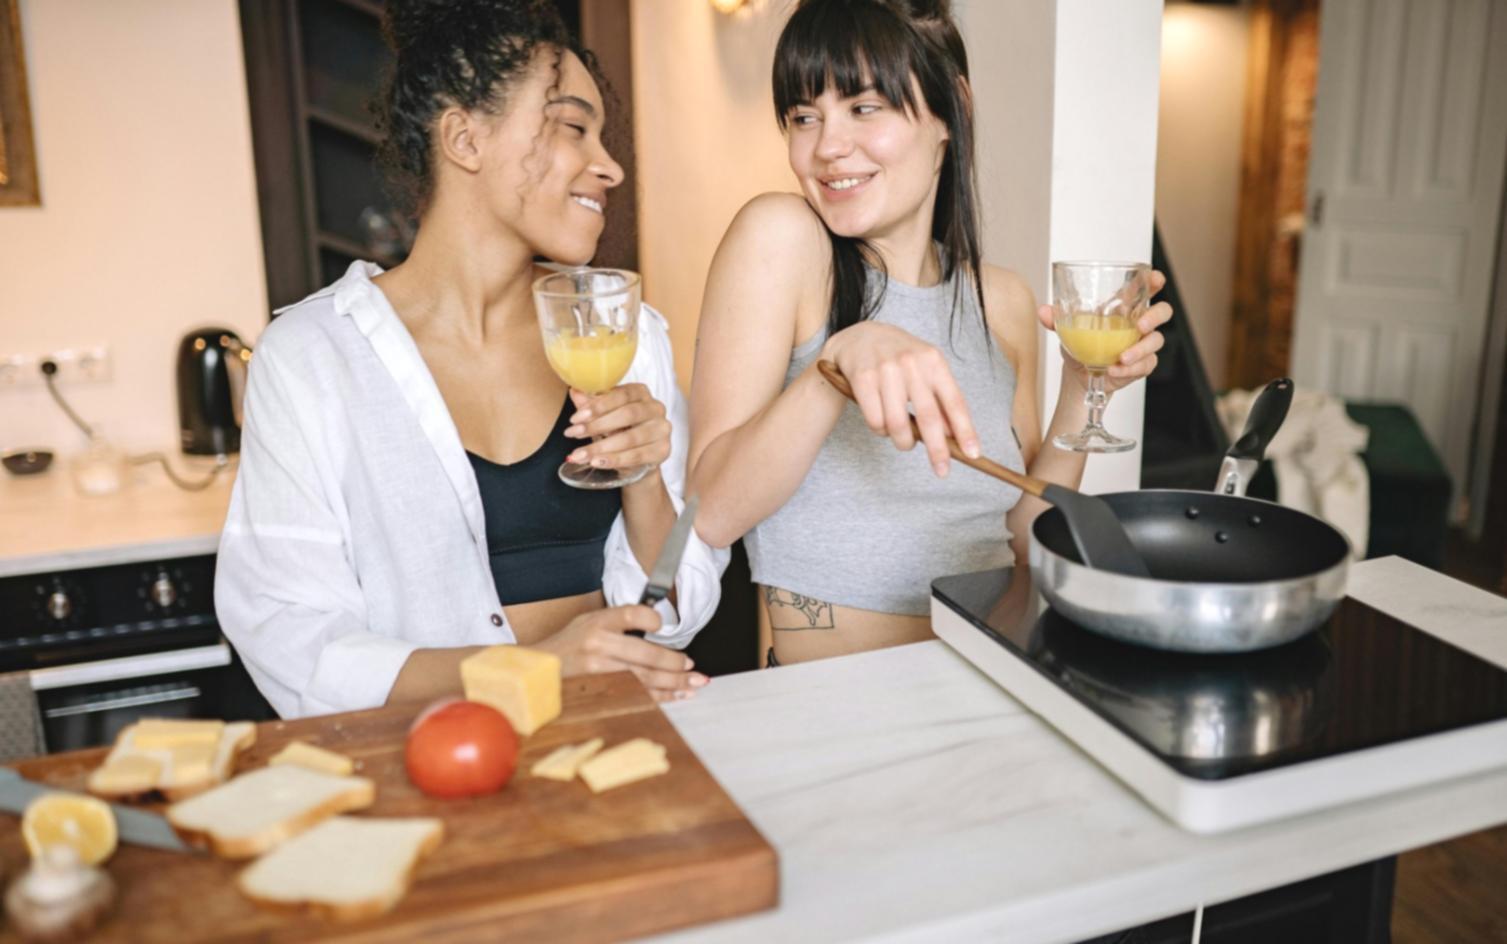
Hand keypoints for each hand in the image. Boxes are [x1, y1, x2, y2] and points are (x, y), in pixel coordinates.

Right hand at [533, 604, 707, 702]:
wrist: (538, 670)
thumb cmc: (567, 645)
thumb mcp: (587, 622)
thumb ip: (617, 622)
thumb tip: (656, 624)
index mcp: (597, 622)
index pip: (630, 614)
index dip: (651, 618)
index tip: (662, 624)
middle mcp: (598, 645)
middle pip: (646, 655)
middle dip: (675, 664)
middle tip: (693, 668)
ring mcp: (598, 671)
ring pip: (645, 679)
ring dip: (674, 683)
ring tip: (693, 684)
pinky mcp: (599, 691)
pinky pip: (636, 695)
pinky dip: (659, 697)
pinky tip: (675, 696)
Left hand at [564, 384, 670, 472]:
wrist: (637, 459)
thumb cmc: (619, 430)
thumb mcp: (602, 416)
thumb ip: (590, 404)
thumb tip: (575, 392)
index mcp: (641, 392)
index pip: (621, 395)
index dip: (598, 406)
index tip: (575, 419)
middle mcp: (656, 408)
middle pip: (627, 414)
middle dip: (597, 426)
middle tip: (574, 434)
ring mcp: (662, 430)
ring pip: (630, 438)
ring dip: (601, 447)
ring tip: (579, 455)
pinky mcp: (663, 450)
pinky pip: (637, 456)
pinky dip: (614, 460)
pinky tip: (597, 462)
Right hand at [820, 321, 979, 476]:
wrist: (858, 336)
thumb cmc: (898, 358)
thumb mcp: (925, 369)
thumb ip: (940, 398)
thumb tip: (953, 435)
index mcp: (933, 361)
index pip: (955, 401)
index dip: (965, 430)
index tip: (973, 454)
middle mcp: (912, 363)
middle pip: (929, 418)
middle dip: (937, 450)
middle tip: (942, 471)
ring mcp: (885, 370)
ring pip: (898, 425)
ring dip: (902, 442)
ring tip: (902, 441)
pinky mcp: (863, 379)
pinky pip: (875, 421)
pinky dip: (880, 431)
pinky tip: (882, 423)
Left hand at [1038, 269, 1171, 393]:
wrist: (1079, 373)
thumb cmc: (1080, 344)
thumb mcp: (1067, 329)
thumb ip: (1056, 319)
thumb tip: (1043, 311)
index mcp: (1124, 307)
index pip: (1146, 288)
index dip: (1154, 281)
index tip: (1155, 279)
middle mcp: (1138, 323)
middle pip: (1162, 312)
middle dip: (1155, 316)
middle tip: (1140, 325)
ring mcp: (1142, 344)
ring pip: (1156, 341)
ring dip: (1140, 349)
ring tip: (1122, 357)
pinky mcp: (1142, 364)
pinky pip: (1146, 364)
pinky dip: (1130, 369)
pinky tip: (1114, 370)